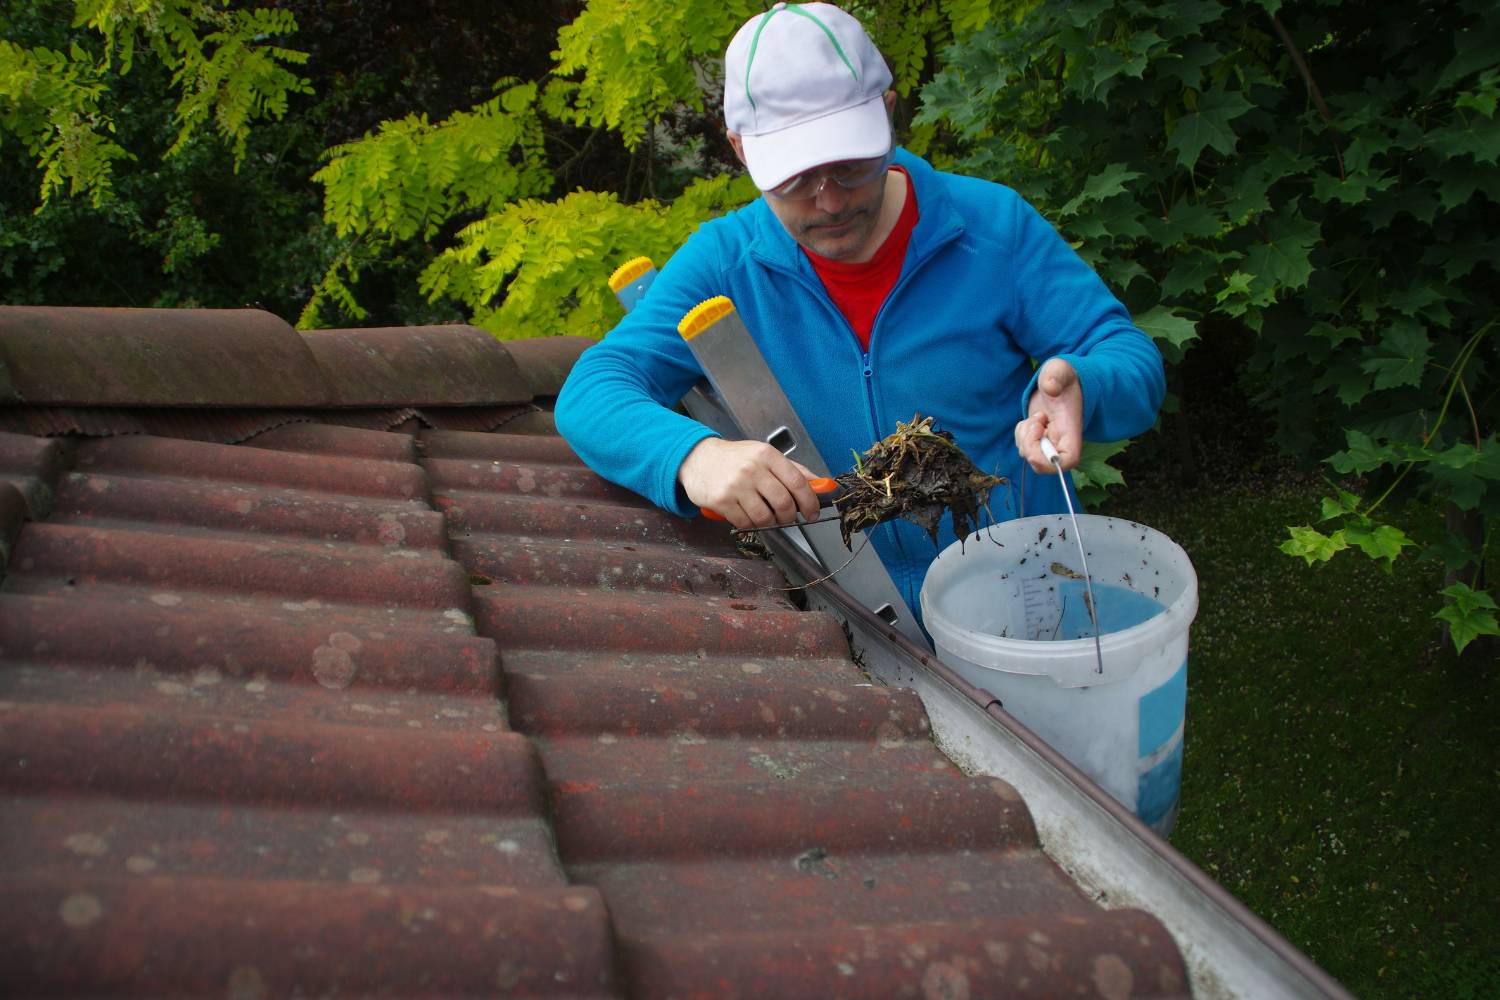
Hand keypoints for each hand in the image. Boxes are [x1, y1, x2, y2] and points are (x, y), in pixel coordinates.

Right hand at [679, 438, 821, 528]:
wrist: (698, 458)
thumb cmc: (735, 458)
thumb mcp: (764, 455)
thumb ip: (792, 469)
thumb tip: (819, 485)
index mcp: (767, 455)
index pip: (798, 483)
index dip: (809, 503)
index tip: (812, 514)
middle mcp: (753, 469)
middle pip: (784, 503)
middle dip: (789, 517)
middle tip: (787, 518)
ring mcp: (736, 486)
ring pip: (765, 517)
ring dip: (770, 523)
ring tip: (765, 517)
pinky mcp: (722, 501)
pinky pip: (745, 523)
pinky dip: (751, 525)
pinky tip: (748, 516)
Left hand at [1014, 358, 1083, 473]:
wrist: (1059, 381)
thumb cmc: (1062, 376)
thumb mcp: (1059, 370)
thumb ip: (1055, 376)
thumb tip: (1049, 387)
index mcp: (1071, 430)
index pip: (1067, 460)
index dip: (1049, 459)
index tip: (1039, 433)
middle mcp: (1061, 442)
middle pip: (1043, 464)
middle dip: (1029, 444)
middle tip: (1035, 420)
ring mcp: (1049, 443)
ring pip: (1030, 456)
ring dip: (1024, 437)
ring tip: (1036, 417)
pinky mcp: (1039, 441)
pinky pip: (1024, 448)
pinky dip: (1021, 435)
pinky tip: (1030, 421)